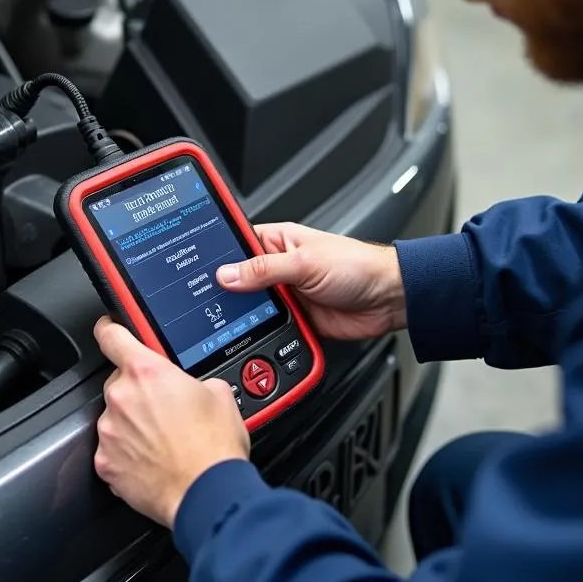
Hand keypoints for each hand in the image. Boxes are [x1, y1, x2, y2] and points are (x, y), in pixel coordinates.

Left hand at [93, 316, 249, 527]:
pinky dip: (127, 451)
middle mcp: (122, 398)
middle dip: (138, 390)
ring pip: (116, 416)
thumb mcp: (219, 392)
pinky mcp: (105, 464)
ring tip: (163, 438)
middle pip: (119, 381)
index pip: (112, 336)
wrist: (206, 493)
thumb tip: (192, 386)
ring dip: (133, 422)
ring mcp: (110, 433)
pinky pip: (112, 449)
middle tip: (164, 405)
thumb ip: (194, 379)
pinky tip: (152, 458)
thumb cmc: (213, 446)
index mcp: (147, 371)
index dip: (111, 328)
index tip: (111, 328)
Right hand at [216, 222, 406, 340]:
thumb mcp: (305, 263)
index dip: (217, 254)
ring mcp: (285, 296)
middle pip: (239, 280)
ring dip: (244, 317)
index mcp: (278, 241)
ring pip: (251, 309)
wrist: (389, 299)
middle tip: (202, 303)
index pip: (236, 243)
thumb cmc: (357, 266)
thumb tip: (227, 274)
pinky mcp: (294, 321)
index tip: (193, 267)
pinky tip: (248, 340)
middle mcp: (278, 267)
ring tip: (222, 324)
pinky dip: (261, 336)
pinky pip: (269, 329)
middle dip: (225, 292)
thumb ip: (265, 270)